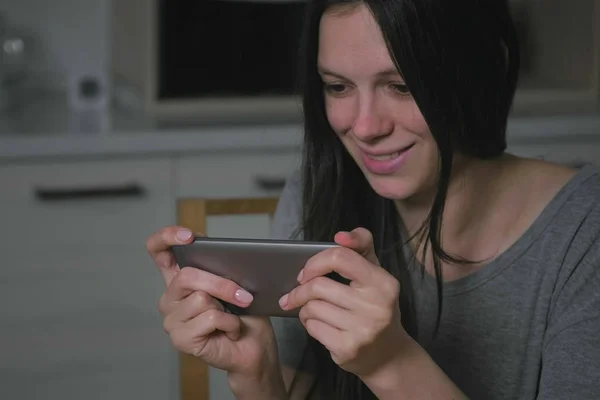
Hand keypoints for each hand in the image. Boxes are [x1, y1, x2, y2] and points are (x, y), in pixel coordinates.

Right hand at [146, 226, 280, 377]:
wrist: (254, 346)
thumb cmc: (245, 313)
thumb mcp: (235, 282)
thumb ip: (219, 267)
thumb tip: (219, 255)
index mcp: (180, 277)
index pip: (158, 250)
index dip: (166, 237)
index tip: (188, 237)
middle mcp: (171, 296)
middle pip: (186, 276)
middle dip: (221, 283)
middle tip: (244, 295)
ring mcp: (172, 319)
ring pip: (201, 298)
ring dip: (228, 307)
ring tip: (232, 318)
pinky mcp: (181, 339)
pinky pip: (209, 319)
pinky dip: (230, 324)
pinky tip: (230, 332)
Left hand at [278, 227, 408, 378]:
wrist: (388, 355)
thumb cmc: (376, 306)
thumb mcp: (375, 273)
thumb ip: (360, 246)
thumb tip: (340, 235)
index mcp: (383, 282)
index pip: (340, 257)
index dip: (316, 261)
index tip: (306, 271)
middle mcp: (376, 305)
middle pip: (318, 286)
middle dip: (301, 289)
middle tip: (296, 292)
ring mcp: (362, 329)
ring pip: (311, 308)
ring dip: (304, 307)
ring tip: (312, 309)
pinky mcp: (348, 349)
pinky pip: (312, 327)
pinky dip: (309, 323)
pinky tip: (319, 324)